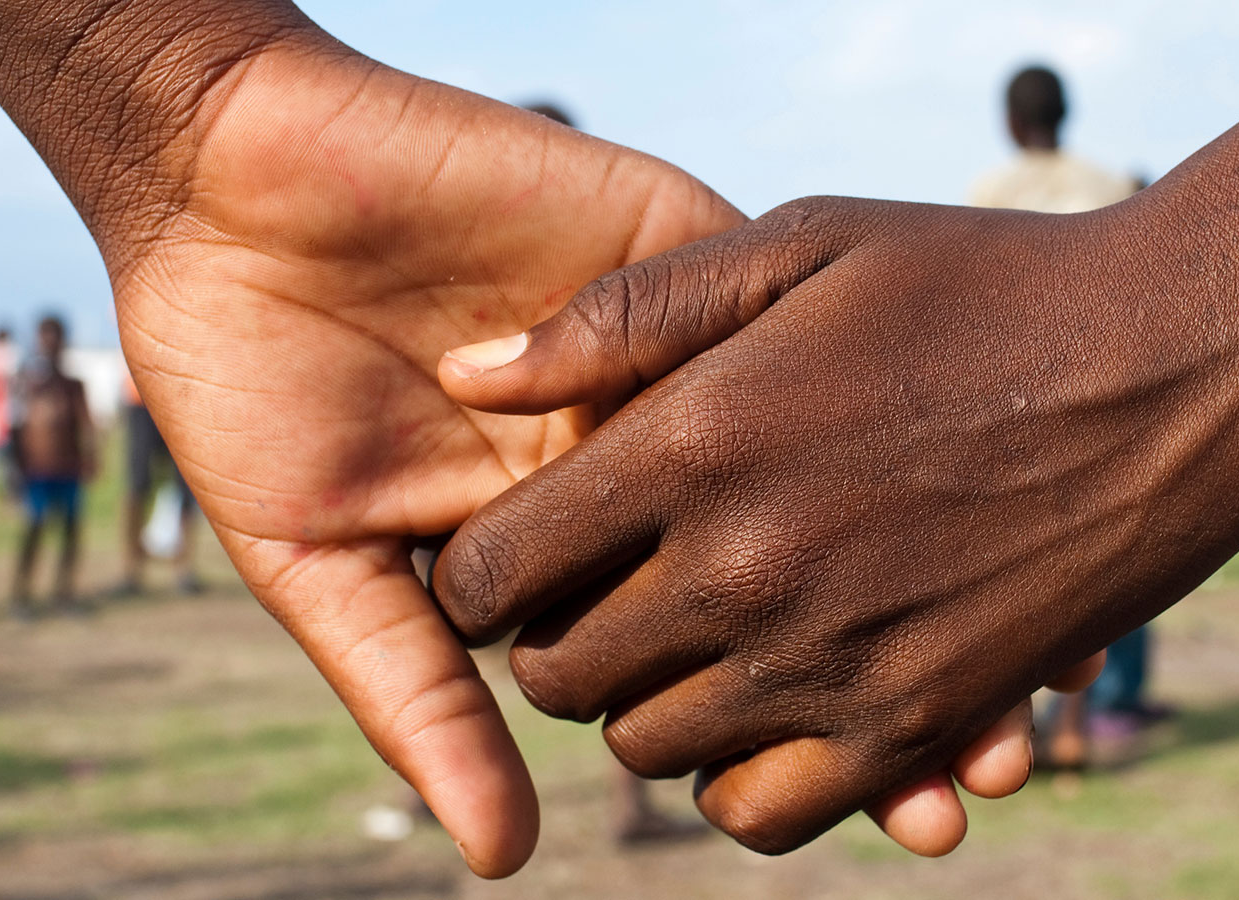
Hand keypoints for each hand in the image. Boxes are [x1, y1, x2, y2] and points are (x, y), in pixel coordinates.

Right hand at [90, 34, 1042, 871]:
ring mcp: (664, 356)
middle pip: (796, 564)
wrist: (226, 192)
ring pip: (819, 451)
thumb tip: (504, 857)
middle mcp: (642, 454)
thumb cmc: (247, 383)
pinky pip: (770, 316)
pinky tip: (934, 472)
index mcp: (574, 538)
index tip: (918, 813)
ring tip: (1011, 655)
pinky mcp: (664, 249)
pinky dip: (848, 388)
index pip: (712, 645)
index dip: (811, 725)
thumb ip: (417, 695)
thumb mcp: (324, 560)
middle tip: (990, 770)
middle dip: (890, 661)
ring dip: (907, 543)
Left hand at [430, 196, 1238, 852]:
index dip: (481, 570)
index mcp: (695, 444)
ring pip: (648, 752)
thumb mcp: (800, 243)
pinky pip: (763, 815)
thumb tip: (466, 375)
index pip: (493, 571)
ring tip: (699, 640)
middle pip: (558, 676)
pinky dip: (740, 780)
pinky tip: (767, 708)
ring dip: (648, 705)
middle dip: (558, 638)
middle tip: (612, 592)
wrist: (1177, 361)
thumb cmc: (981, 284)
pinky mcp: (919, 724)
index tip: (519, 553)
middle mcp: (744, 570)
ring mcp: (832, 661)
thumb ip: (621, 315)